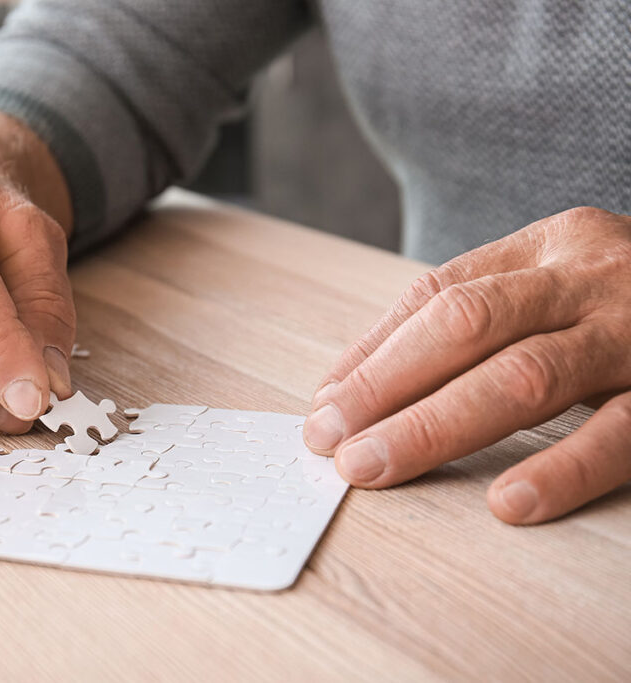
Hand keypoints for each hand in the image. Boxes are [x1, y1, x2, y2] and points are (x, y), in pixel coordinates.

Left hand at [303, 206, 630, 523]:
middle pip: (465, 328)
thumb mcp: (562, 280)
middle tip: (329, 442)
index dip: (374, 351)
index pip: (439, 293)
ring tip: (375, 468)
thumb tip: (355, 380)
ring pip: (524, 376)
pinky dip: (562, 468)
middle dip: (385, 388)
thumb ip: (476, 313)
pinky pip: (621, 434)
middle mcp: (594, 276)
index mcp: (554, 244)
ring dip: (437, 427)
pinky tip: (509, 502)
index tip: (325, 403)